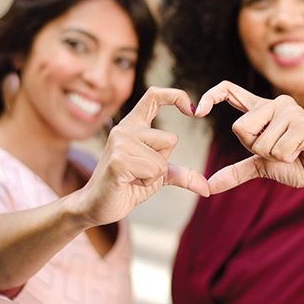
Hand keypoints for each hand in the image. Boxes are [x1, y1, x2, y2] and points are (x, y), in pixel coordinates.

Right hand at [77, 87, 209, 226]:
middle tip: (140, 172)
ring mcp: (120, 142)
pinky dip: (147, 182)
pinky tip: (129, 182)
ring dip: (154, 175)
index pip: (154, 96)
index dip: (176, 96)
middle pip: (170, 139)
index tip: (193, 109)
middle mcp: (125, 128)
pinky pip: (154, 170)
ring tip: (133, 178)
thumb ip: (180, 174)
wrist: (96, 207)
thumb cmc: (126, 187)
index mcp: (133, 125)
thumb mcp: (157, 176)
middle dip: (163, 162)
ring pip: (163, 158)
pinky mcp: (119, 160)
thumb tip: (207, 188)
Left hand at [194, 81, 303, 194]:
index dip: (211, 96)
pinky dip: (287, 158)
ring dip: (274, 156)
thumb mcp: (261, 166)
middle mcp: (275, 104)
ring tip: (293, 151)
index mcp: (261, 110)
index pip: (229, 90)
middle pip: (240, 128)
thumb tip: (208, 186)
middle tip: (278, 150)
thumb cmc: (298, 164)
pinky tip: (302, 151)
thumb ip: (236, 172)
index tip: (197, 111)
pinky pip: (278, 148)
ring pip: (260, 142)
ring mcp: (290, 111)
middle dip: (255, 148)